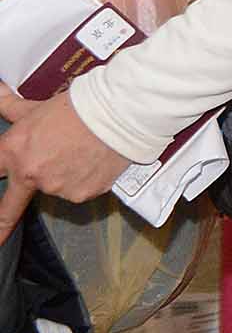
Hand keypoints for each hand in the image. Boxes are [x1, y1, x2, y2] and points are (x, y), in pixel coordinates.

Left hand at [0, 87, 130, 240]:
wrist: (119, 112)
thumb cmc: (80, 105)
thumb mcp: (37, 106)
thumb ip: (12, 106)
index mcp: (15, 151)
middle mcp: (32, 174)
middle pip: (11, 206)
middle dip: (0, 227)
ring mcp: (57, 188)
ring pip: (55, 188)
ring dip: (63, 178)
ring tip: (81, 154)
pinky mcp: (82, 193)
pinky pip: (80, 190)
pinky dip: (86, 180)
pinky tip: (95, 161)